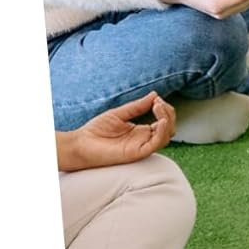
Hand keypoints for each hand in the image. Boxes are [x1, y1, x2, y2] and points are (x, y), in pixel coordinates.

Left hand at [57, 92, 177, 170]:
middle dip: (169, 113)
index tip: (157, 99)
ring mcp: (141, 147)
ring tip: (158, 108)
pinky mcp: (137, 153)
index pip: (163, 121)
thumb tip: (155, 95)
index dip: (164, 109)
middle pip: (169, 128)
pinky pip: (156, 144)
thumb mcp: (119, 113)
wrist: (80, 144)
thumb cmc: (96, 131)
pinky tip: (161, 121)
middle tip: (158, 103)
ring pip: (166, 136)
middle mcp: (144, 140)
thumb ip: (138, 106)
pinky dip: (163, 132)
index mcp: (141, 132)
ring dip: (168, 120)